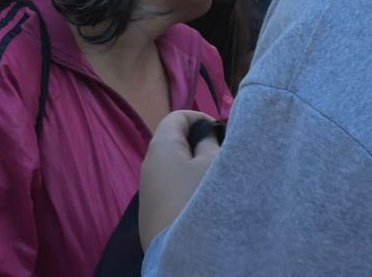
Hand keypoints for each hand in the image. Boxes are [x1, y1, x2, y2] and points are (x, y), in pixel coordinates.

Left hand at [138, 110, 220, 249]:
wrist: (180, 254)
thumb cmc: (198, 200)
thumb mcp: (212, 165)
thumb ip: (210, 144)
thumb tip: (204, 137)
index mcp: (160, 147)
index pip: (176, 117)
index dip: (200, 118)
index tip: (222, 130)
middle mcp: (148, 165)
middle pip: (175, 143)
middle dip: (200, 145)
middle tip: (224, 156)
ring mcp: (148, 192)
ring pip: (174, 169)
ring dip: (195, 169)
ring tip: (217, 181)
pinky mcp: (152, 215)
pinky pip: (172, 190)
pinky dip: (187, 188)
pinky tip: (204, 202)